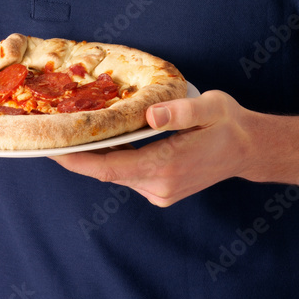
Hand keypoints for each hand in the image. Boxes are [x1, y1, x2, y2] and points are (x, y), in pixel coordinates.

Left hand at [52, 90, 250, 206]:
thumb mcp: (209, 107)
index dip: (76, 160)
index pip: (109, 168)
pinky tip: (104, 138)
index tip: (50, 149)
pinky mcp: (161, 190)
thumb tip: (150, 115)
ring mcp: (160, 192)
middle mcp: (159, 186)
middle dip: (77, 155)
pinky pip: (128, 174)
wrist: (249, 148)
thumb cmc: (227, 123)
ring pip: (116, 174)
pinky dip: (113, 158)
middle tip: (50, 132)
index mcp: (166, 166)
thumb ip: (179, 111)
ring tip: (71, 132)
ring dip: (94, 156)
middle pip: (106, 172)